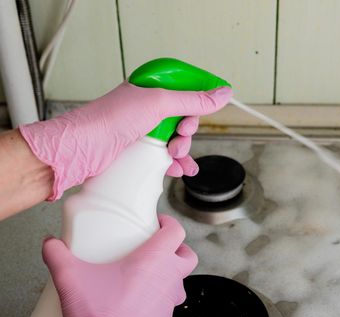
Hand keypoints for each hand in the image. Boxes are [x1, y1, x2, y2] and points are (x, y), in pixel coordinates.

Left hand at [19, 83, 231, 199]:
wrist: (82, 148)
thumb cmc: (112, 119)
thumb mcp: (159, 104)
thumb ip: (193, 100)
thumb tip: (223, 93)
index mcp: (150, 88)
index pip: (184, 90)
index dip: (198, 100)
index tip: (209, 108)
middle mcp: (146, 108)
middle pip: (183, 118)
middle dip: (188, 131)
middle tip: (181, 136)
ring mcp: (142, 130)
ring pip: (175, 139)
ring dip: (182, 150)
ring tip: (176, 156)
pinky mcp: (137, 150)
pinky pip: (164, 156)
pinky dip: (174, 164)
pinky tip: (179, 170)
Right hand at [42, 215, 196, 316]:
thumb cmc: (98, 316)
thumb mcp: (70, 278)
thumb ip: (58, 256)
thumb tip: (51, 245)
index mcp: (154, 259)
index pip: (176, 231)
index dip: (169, 223)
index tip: (158, 223)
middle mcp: (168, 278)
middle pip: (187, 255)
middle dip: (177, 248)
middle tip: (160, 247)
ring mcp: (170, 301)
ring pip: (181, 280)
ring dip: (170, 274)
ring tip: (149, 274)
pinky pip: (169, 304)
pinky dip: (160, 299)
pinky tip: (141, 300)